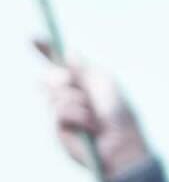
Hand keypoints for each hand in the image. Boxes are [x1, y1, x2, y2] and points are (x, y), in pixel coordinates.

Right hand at [36, 43, 153, 181]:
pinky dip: (78, 115)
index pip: (61, 65)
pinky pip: (60, 110)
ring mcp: (63, 113)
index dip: (47, 51)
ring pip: (54, 93)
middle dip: (58, 76)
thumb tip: (69, 51)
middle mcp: (72, 96)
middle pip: (50, 77)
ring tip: (94, 115)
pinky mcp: (59, 128)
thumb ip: (84, 68)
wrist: (122, 143)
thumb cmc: (119, 114)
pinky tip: (90, 127)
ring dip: (76, 100)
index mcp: (85, 83)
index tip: (34, 38)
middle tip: (67, 80)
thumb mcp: (104, 83)